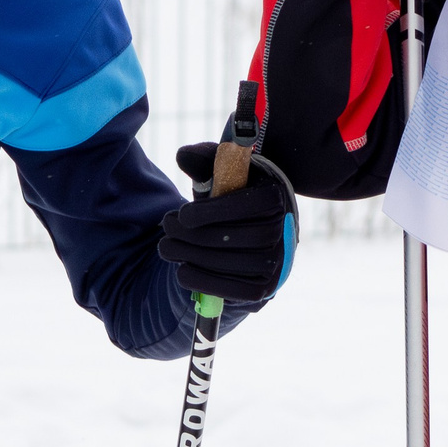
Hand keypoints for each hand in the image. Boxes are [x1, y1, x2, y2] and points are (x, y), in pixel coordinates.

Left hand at [158, 143, 297, 304]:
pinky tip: (183, 271)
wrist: (254, 230)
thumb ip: (204, 160)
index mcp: (275, 197)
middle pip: (234, 237)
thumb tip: (183, 155)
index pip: (245, 207)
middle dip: (192, 236)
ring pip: (231, 264)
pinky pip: (235, 291)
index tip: (182, 215)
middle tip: (165, 229)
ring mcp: (276, 263)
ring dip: (192, 257)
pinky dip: (205, 283)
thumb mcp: (224, 172)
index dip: (211, 213)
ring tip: (166, 247)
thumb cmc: (234, 196)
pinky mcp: (265, 287)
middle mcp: (283, 231)